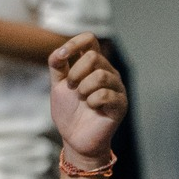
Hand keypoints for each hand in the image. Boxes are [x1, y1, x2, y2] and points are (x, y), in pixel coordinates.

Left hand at [48, 33, 126, 165]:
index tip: (61, 57)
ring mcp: (116, 87)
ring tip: (81, 99)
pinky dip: (92, 102)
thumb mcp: (58, 87)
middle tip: (71, 88)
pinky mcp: (120, 104)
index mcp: (93, 65)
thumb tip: (58, 51)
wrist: (75, 139)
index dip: (74, 43)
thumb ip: (57, 67)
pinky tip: (91, 108)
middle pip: (94, 57)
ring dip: (83, 88)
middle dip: (76, 73)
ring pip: (101, 75)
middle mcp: (108, 72)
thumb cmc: (68, 113)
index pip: (90, 40)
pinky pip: (105, 95)